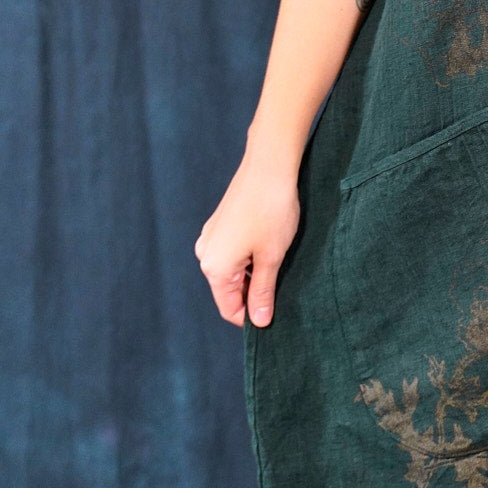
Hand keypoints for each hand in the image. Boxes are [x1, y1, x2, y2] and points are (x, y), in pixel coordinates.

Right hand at [194, 143, 301, 327]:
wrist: (268, 167)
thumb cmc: (272, 212)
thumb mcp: (271, 258)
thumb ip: (263, 292)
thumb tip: (260, 321)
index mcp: (214, 268)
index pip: (230, 309)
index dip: (253, 316)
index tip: (276, 312)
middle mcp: (205, 254)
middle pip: (229, 290)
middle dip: (253, 293)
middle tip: (282, 284)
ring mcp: (211, 237)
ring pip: (232, 270)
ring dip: (253, 274)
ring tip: (278, 260)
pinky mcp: (220, 224)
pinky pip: (232, 252)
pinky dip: (249, 257)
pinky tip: (269, 245)